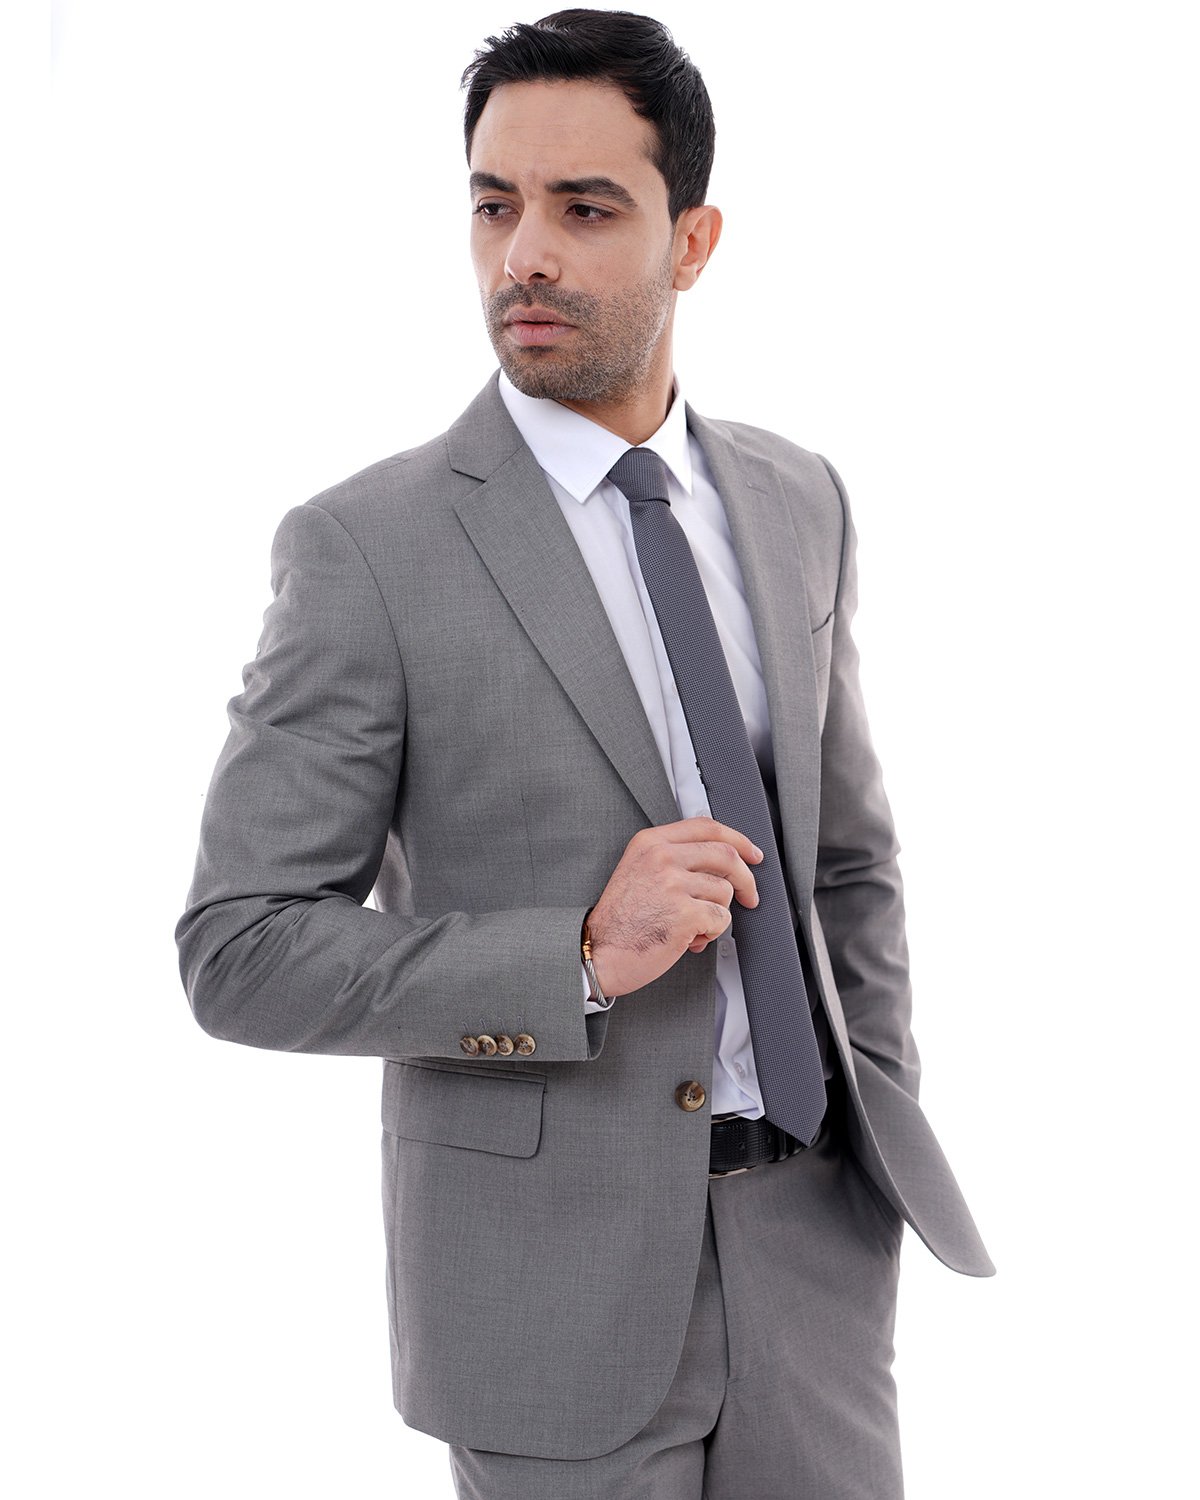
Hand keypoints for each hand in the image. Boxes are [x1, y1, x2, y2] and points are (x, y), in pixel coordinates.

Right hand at [586, 817, 761, 996]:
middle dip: (746, 879)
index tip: (752, 853)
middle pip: (726, 855)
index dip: (737, 839)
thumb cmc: (620, 921)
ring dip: (716, 915)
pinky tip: (690, 939)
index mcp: (651, 842)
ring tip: (693, 928)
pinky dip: (711, 933)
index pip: (706, 827)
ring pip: (724, 891)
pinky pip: (721, 919)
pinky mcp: (684, 913)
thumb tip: (721, 861)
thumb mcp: (638, 872)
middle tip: (750, 895)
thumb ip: (673, 858)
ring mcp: (673, 883)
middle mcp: (661, 857)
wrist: (599, 953)